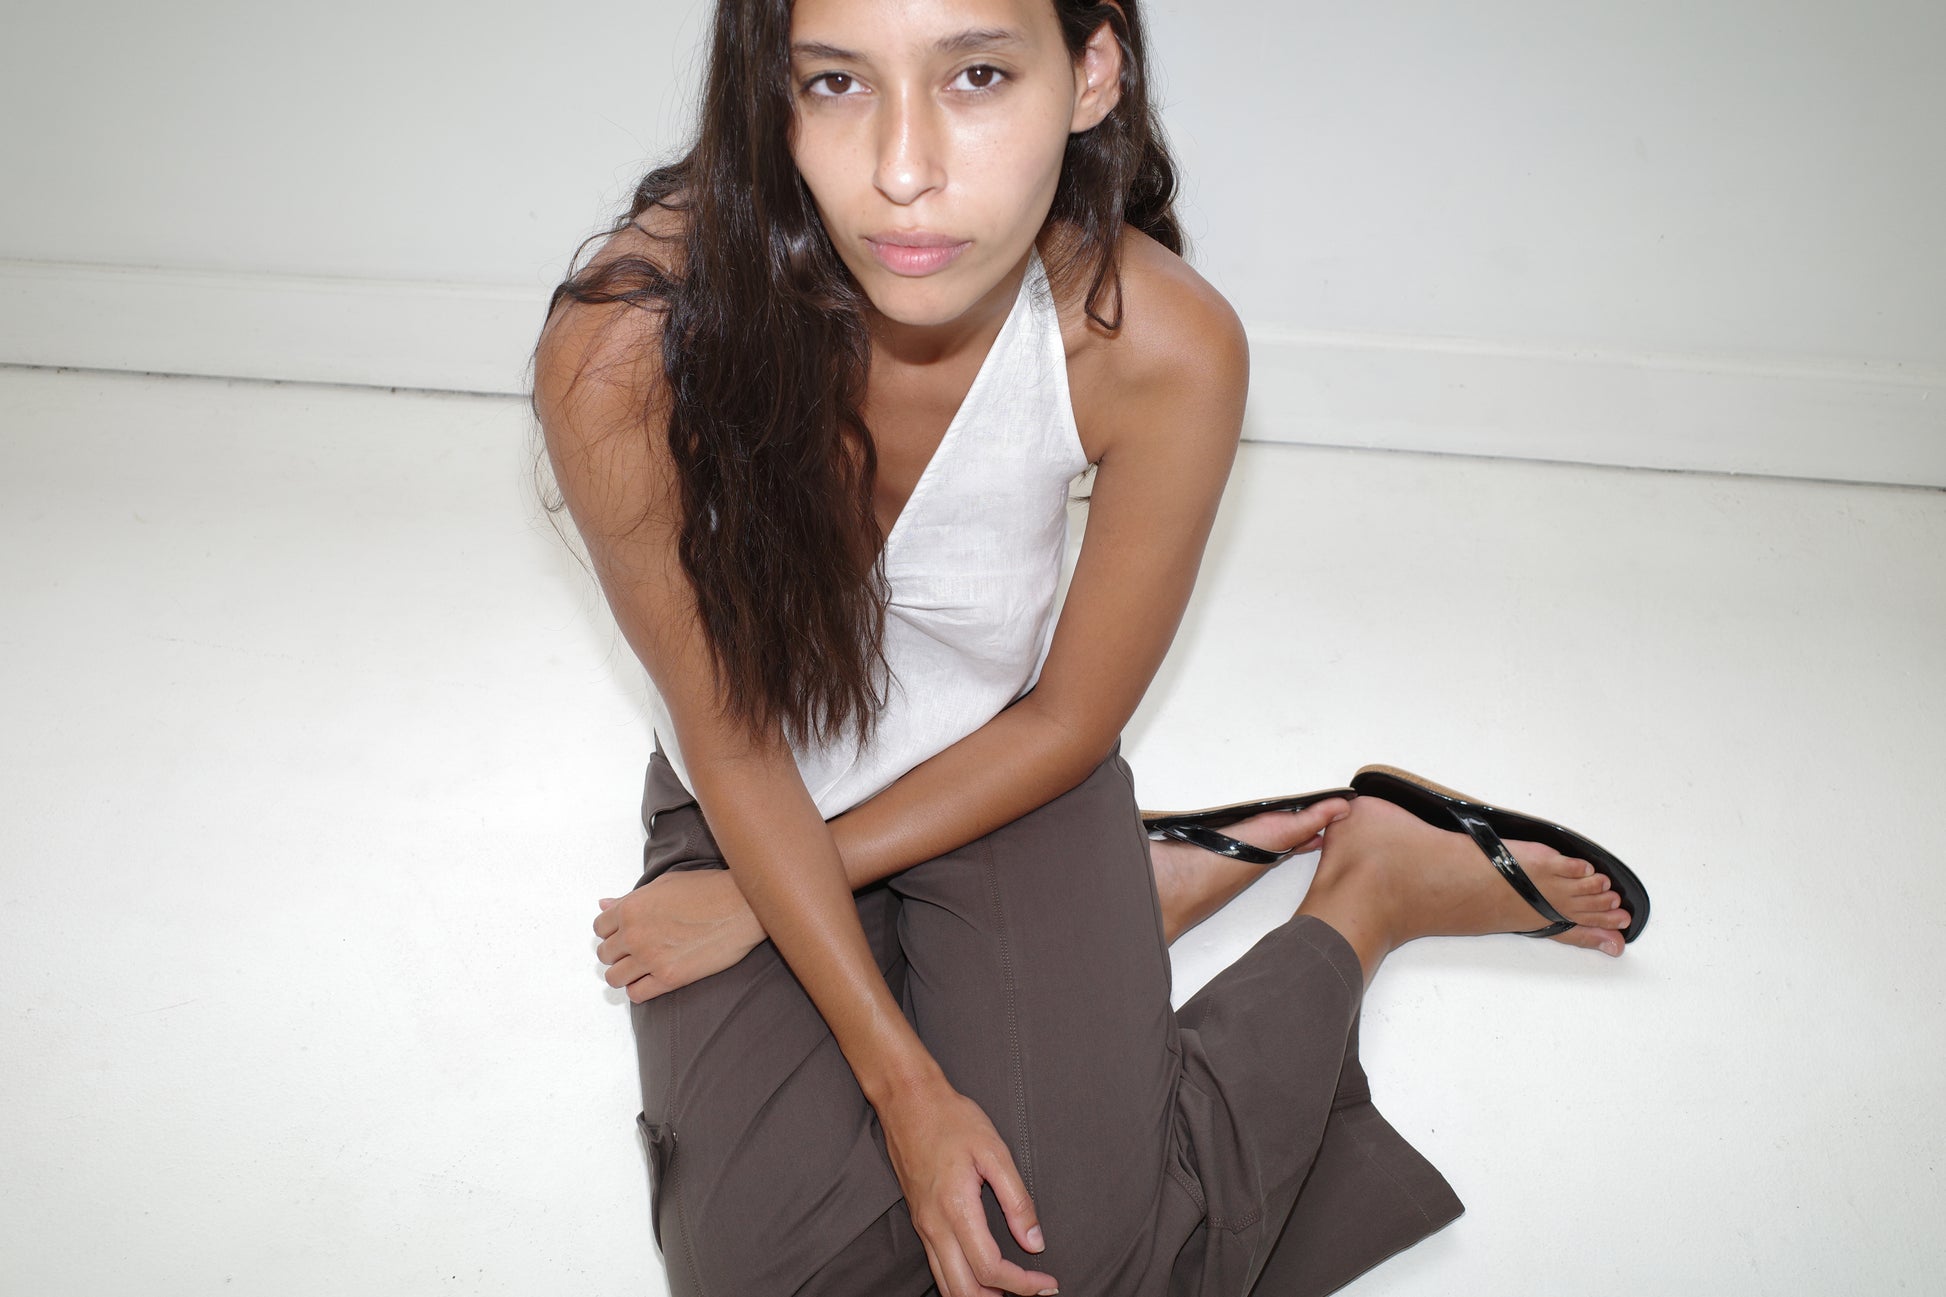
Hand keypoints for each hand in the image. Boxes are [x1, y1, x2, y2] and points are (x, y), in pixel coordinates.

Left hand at [592, 868, 766, 1001]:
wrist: (742, 906)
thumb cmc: (708, 889)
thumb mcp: (664, 884)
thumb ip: (630, 898)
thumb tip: (604, 903)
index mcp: (631, 908)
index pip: (599, 928)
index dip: (611, 930)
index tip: (624, 933)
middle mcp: (635, 934)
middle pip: (605, 954)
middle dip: (617, 952)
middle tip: (635, 949)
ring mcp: (650, 958)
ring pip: (614, 978)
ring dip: (624, 973)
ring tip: (641, 967)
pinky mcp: (669, 978)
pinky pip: (636, 994)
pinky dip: (638, 989)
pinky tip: (651, 979)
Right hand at [878, 1071, 1059, 1296]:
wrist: (908, 1101)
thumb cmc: (951, 1119)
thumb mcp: (994, 1151)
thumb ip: (1017, 1201)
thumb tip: (1034, 1241)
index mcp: (956, 1210)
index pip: (990, 1269)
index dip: (1023, 1285)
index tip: (1047, 1284)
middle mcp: (935, 1227)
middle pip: (964, 1292)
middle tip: (1032, 1293)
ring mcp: (923, 1227)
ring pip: (947, 1286)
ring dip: (978, 1296)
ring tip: (1010, 1291)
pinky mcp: (920, 1222)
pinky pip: (938, 1268)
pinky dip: (962, 1283)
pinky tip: (983, 1277)